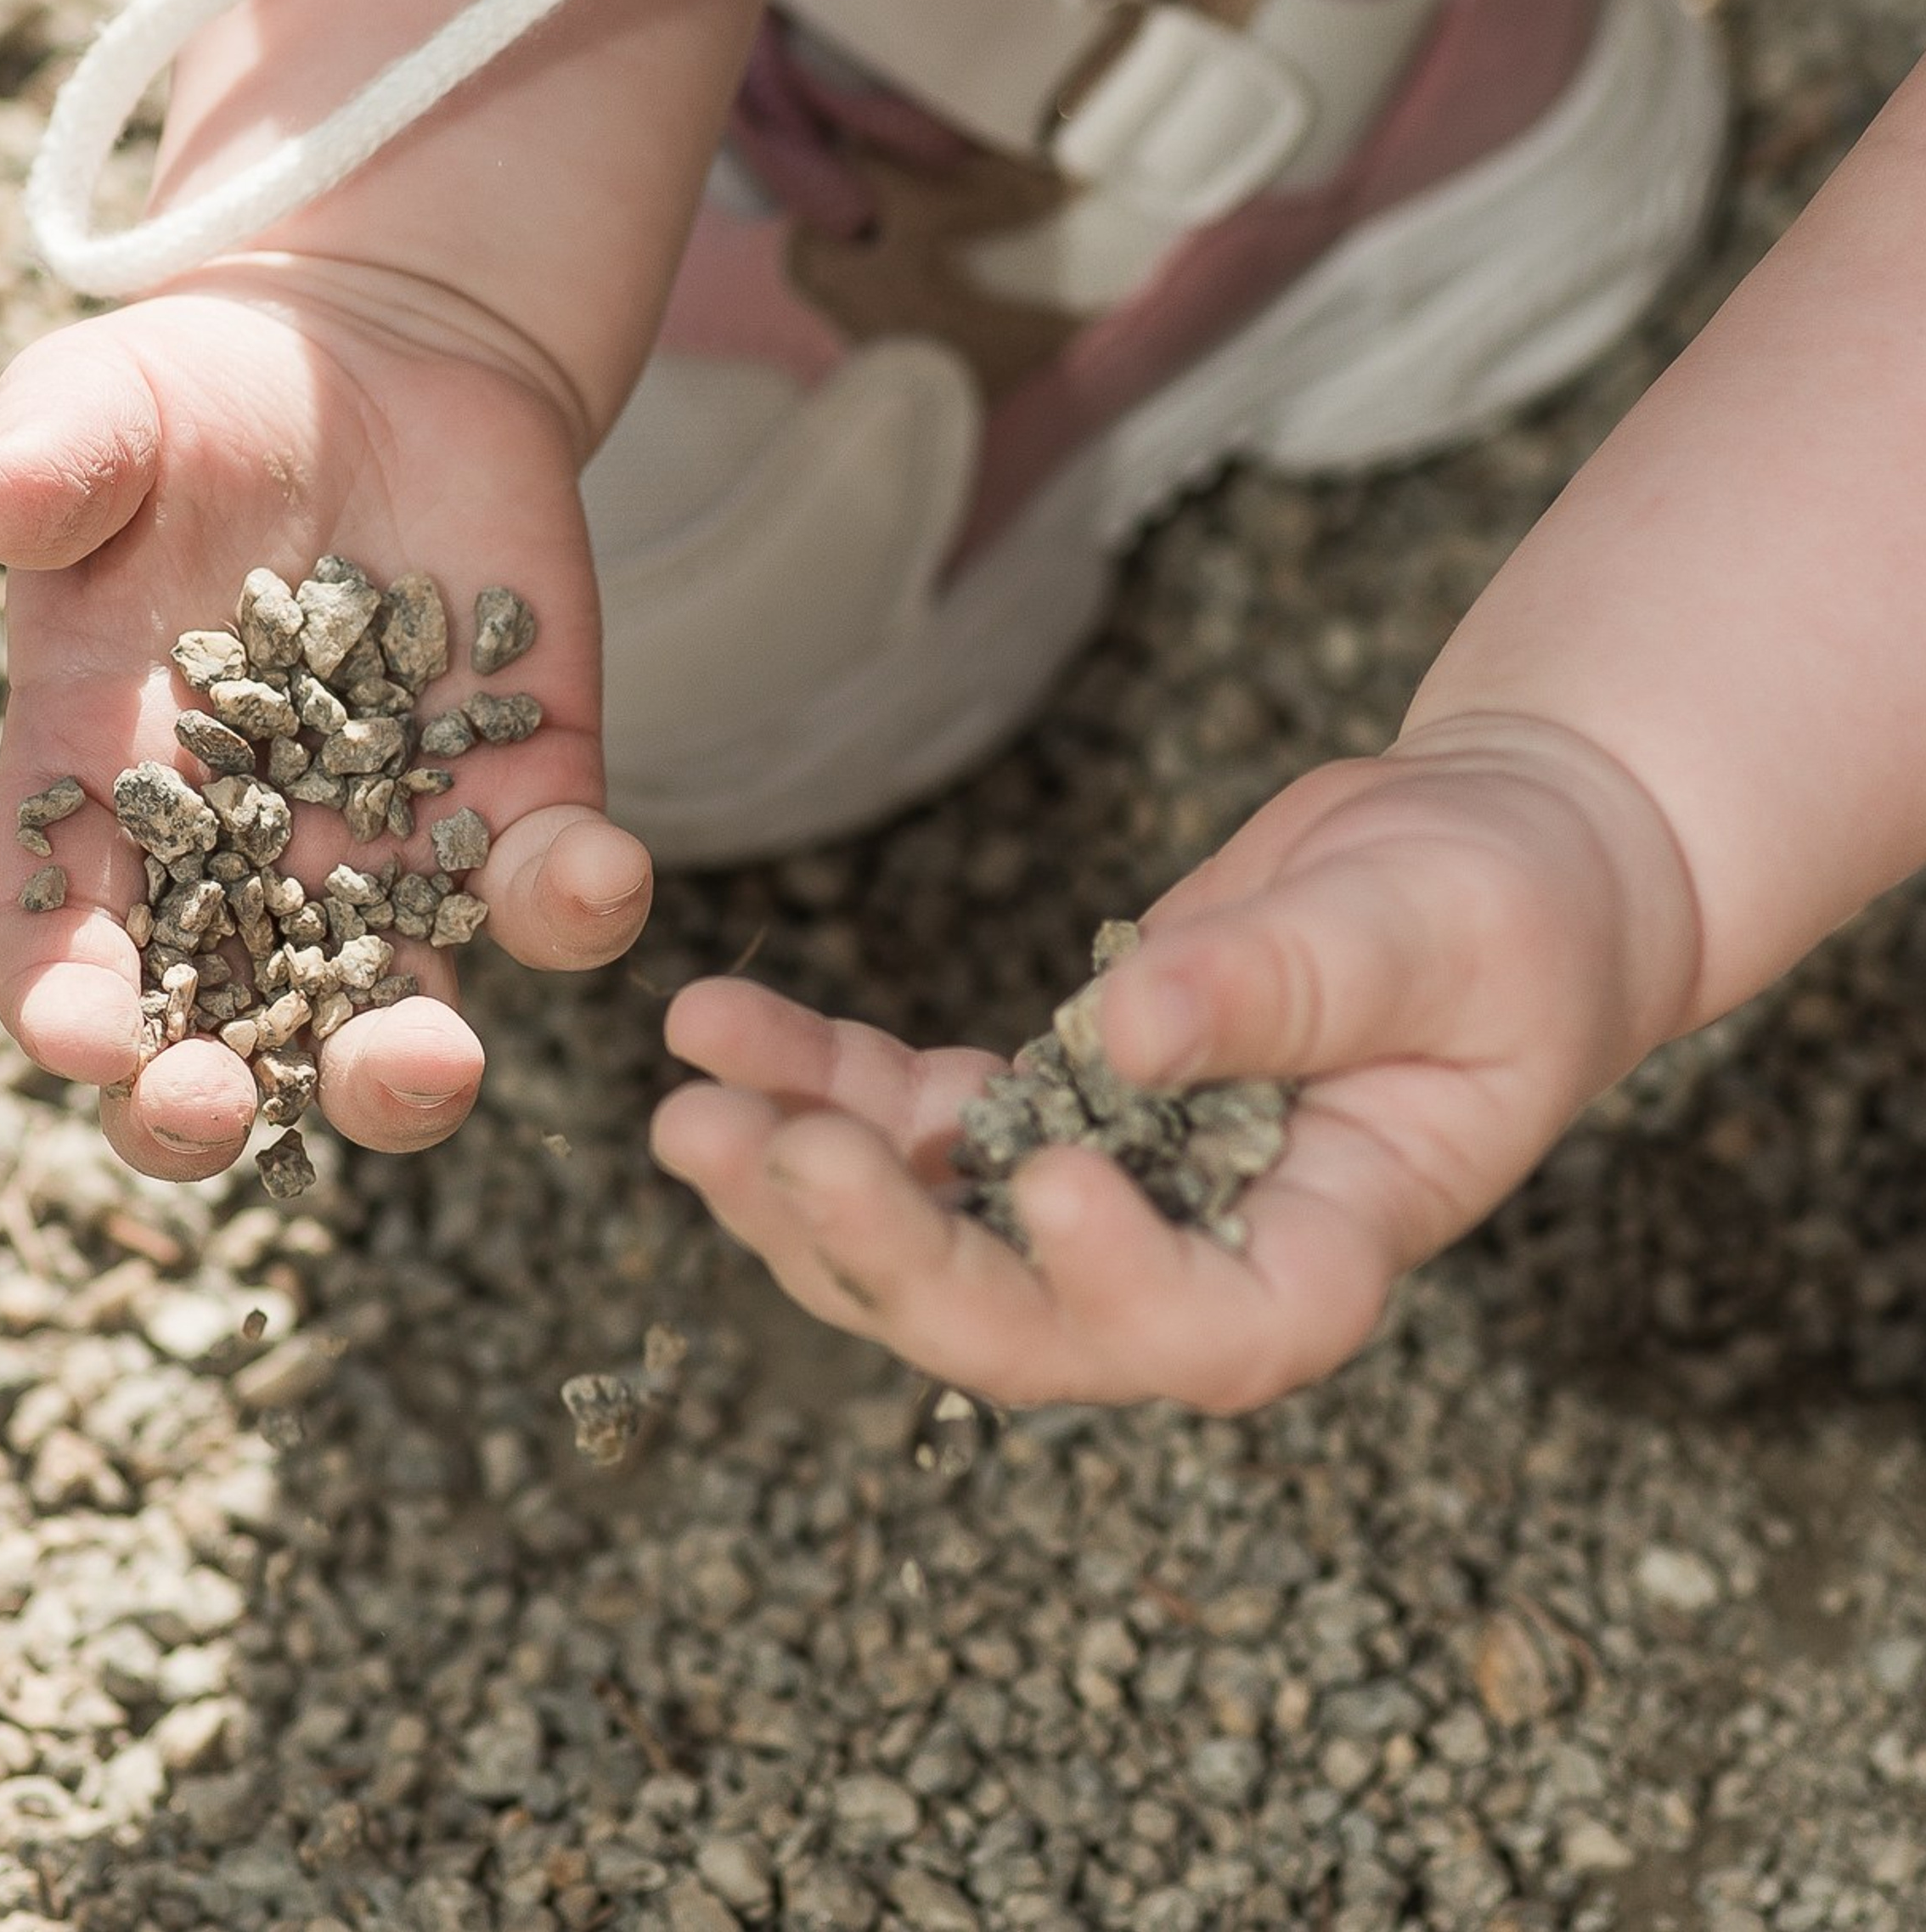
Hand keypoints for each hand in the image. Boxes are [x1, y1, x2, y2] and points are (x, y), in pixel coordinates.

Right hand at [0, 257, 650, 1179]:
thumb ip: (54, 460)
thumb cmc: (204, 397)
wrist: (384, 367)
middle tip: (223, 1117)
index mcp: (108, 783)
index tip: (88, 1040)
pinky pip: (550, 890)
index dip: (63, 996)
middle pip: (223, 1023)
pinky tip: (591, 873)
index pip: (63, 927)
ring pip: (398, 1008)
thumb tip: (1, 508)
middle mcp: (251, 850)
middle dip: (216, 1098)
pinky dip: (575, 902)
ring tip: (426, 1062)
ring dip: (408, 1063)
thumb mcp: (106, 404)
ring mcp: (396, 841)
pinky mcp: (525, 797)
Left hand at [653, 718, 1698, 1408]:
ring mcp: (1107, 1186)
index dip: (1120, 1293)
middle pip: (1023, 1323)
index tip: (1050, 1179)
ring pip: (928, 1238)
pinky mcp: (1042, 1103)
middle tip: (772, 1158)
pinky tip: (718, 1021)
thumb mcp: (1431, 927)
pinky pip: (906, 1119)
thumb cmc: (1508, 906)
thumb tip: (1118, 1036)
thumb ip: (1288, 984)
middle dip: (887, 1255)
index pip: (1220, 1332)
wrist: (1479, 865)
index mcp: (1330, 1242)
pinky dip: (810, 1078)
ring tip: (690, 1111)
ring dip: (800, 1184)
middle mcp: (1199, 1247)